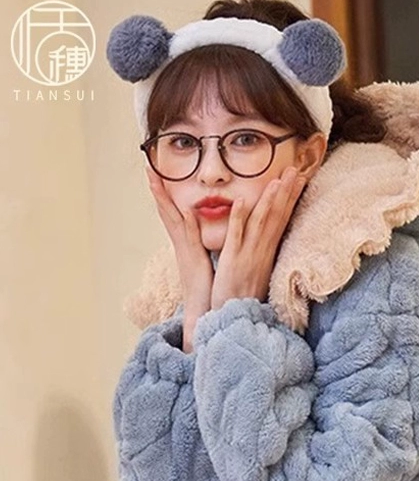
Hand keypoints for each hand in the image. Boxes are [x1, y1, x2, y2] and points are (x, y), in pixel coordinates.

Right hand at [146, 166, 213, 351]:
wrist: (205, 312)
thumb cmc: (208, 288)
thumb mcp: (203, 260)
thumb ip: (200, 244)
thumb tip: (200, 230)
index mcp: (185, 243)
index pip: (172, 213)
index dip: (164, 194)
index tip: (157, 175)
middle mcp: (182, 244)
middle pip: (167, 211)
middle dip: (158, 190)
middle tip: (148, 168)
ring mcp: (186, 252)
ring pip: (174, 220)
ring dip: (165, 201)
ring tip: (156, 180)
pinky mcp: (195, 261)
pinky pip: (191, 240)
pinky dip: (188, 225)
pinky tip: (187, 211)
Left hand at [210, 167, 306, 310]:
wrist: (236, 320)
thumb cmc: (244, 298)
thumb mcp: (256, 273)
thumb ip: (261, 255)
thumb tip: (268, 242)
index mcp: (267, 252)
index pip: (282, 220)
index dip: (290, 199)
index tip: (299, 180)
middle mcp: (262, 251)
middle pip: (277, 217)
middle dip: (287, 193)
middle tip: (296, 170)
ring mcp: (249, 255)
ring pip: (261, 222)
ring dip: (270, 200)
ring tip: (279, 179)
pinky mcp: (233, 261)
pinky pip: (237, 236)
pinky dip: (240, 218)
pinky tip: (243, 200)